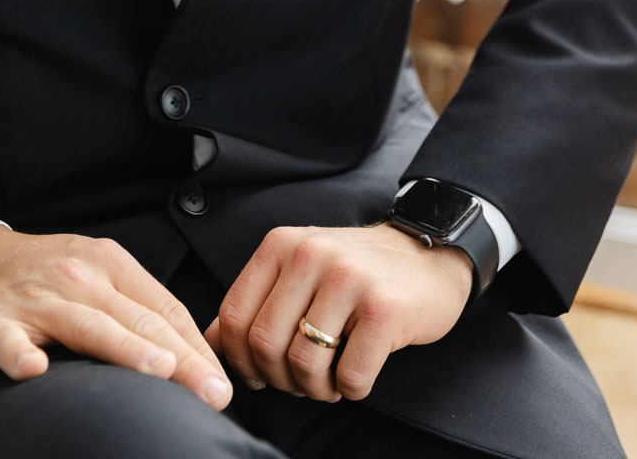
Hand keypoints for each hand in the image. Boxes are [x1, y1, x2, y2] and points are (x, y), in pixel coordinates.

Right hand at [0, 225, 232, 409]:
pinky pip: (8, 341)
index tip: (223, 386)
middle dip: (179, 358)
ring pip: (87, 325)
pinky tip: (33, 370)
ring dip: (124, 347)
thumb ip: (137, 308)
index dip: (196, 349)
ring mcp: (35, 299)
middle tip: (212, 394)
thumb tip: (193, 357)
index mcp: (109, 265)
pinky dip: (20, 354)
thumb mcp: (95, 276)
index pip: (163, 309)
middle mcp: (77, 276)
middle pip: (136, 318)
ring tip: (158, 371)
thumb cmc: (44, 277)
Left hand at [204, 223, 471, 402]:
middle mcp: (311, 254)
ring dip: (316, 390)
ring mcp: (349, 279)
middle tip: (302, 381)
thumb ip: (256, 302)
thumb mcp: (300, 272)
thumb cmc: (358, 273)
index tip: (261, 373)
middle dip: (280, 379)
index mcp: (282, 245)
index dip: (241, 360)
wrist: (429, 256)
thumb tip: (208, 344)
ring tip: (331, 380)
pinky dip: (351, 390)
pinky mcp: (384, 308)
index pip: (234, 317)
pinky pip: (349, 377)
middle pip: (266, 344)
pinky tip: (359, 372)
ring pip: (304, 364)